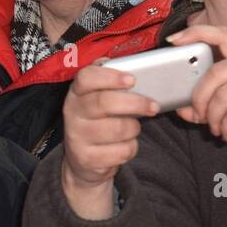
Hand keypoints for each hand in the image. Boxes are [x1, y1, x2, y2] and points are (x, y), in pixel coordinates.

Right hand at [59, 64, 158, 215]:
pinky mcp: (86, 158)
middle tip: (153, 106)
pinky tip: (123, 146)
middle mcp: (73, 112)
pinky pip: (121, 151)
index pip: (86, 77)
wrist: (82, 159)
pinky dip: (130, 149)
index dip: (110, 77)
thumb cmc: (99, 121)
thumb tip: (134, 67)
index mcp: (77, 92)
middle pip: (105, 102)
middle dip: (136, 103)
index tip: (132, 79)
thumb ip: (111, 81)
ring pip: (118, 129)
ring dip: (134, 129)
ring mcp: (77, 136)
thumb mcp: (99, 98)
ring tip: (131, 129)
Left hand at [167, 25, 226, 157]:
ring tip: (218, 129)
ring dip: (213, 119)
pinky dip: (226, 128)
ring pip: (222, 97)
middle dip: (198, 99)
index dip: (196, 34)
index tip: (174, 41)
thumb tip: (183, 109)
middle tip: (198, 116)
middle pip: (214, 74)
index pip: (223, 34)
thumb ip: (219, 98)